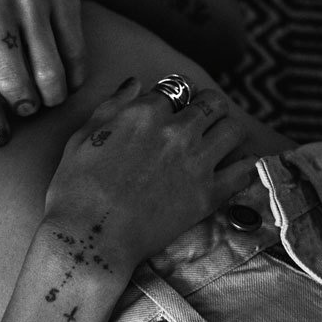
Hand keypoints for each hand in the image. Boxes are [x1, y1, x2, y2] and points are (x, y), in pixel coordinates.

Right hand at [43, 78, 256, 273]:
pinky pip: (244, 170)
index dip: (175, 97)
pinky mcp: (208, 194)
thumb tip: (134, 84)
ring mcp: (196, 162)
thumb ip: (112, 105)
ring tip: (220, 140)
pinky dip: (245, 165)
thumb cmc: (76, 189)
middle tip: (203, 120)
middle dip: (208, 107)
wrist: (91, 238)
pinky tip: (238, 166)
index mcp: (145, 113)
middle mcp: (177, 131)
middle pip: (212, 103)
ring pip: (233, 128)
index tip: (174, 108)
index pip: (176, 88)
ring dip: (228, 130)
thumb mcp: (82, 136)